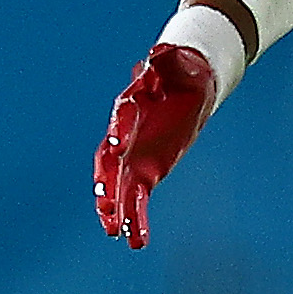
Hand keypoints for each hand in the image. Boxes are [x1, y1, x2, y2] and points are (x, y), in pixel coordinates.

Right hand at [95, 42, 216, 248]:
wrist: (187, 83)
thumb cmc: (183, 70)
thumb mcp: (181, 63)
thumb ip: (169, 61)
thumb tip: (162, 51)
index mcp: (133, 103)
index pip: (122, 118)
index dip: (118, 130)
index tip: (116, 145)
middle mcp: (126, 134)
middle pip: (110, 160)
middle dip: (106, 182)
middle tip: (105, 203)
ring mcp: (132, 156)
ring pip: (117, 185)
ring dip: (113, 208)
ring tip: (112, 231)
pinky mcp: (144, 171)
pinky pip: (136, 198)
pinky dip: (135, 218)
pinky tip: (134, 241)